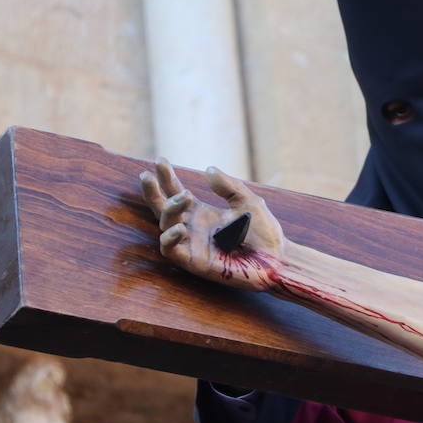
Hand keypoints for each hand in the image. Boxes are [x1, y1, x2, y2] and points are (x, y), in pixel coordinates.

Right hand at [139, 159, 285, 290]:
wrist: (276, 259)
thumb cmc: (263, 232)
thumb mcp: (248, 202)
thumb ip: (228, 187)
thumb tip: (208, 169)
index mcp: (202, 213)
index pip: (177, 193)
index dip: (167, 177)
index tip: (160, 160)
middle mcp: (193, 228)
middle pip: (163, 208)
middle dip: (152, 192)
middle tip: (146, 176)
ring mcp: (191, 244)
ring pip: (165, 226)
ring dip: (170, 209)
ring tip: (185, 195)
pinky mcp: (193, 262)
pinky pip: (170, 250)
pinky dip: (170, 237)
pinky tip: (181, 226)